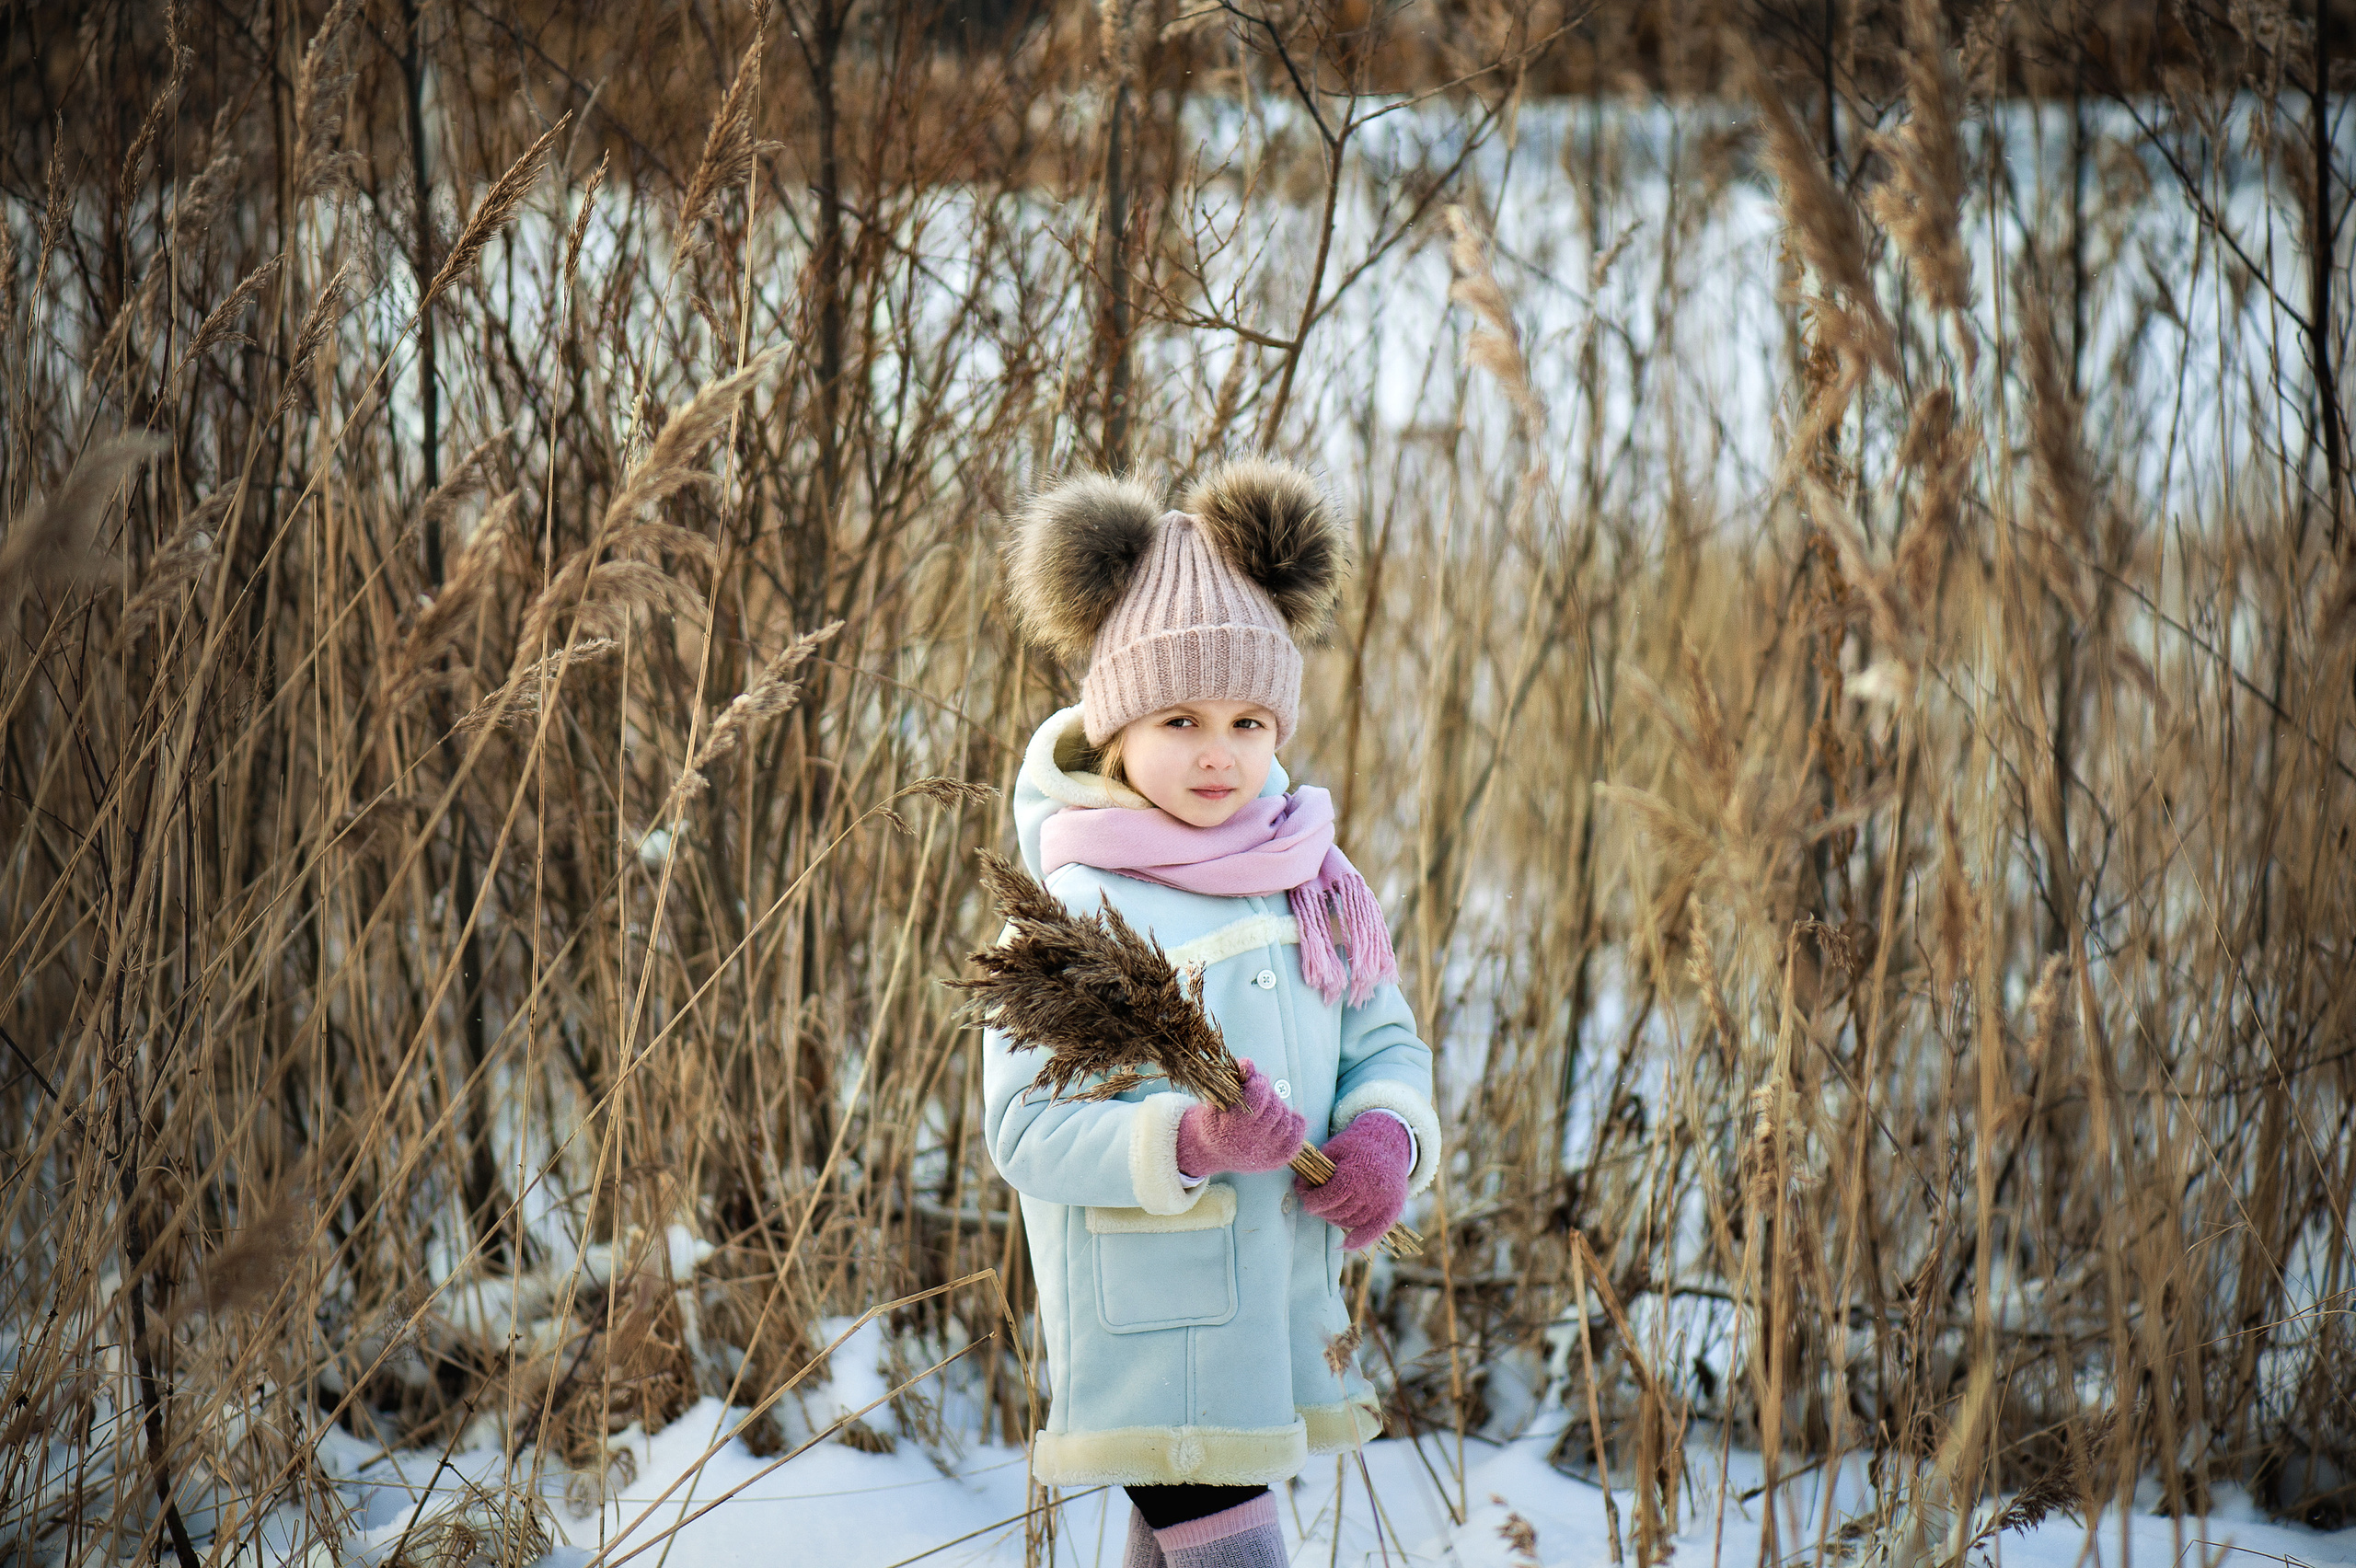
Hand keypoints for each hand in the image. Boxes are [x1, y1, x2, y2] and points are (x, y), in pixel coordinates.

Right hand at [1175, 1061, 1306, 1177]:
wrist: (1212, 1153)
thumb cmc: (1214, 1121)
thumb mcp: (1215, 1100)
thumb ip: (1231, 1080)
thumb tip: (1249, 1064)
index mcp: (1230, 1128)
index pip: (1257, 1098)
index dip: (1257, 1084)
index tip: (1251, 1081)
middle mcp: (1250, 1144)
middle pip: (1273, 1109)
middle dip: (1268, 1095)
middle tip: (1257, 1093)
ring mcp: (1265, 1153)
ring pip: (1285, 1120)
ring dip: (1278, 1107)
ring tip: (1265, 1106)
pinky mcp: (1277, 1158)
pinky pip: (1297, 1134)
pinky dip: (1293, 1121)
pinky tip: (1280, 1117)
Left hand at [1295, 1113, 1411, 1249]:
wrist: (1387, 1142)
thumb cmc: (1354, 1146)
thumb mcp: (1334, 1149)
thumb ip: (1317, 1169)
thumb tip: (1299, 1187)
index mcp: (1356, 1172)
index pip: (1330, 1195)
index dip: (1314, 1200)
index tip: (1305, 1200)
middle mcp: (1371, 1190)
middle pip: (1339, 1211)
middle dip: (1322, 1210)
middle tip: (1313, 1205)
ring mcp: (1384, 1201)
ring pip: (1352, 1221)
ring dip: (1335, 1219)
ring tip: (1328, 1210)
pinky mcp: (1392, 1208)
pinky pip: (1375, 1231)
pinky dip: (1360, 1240)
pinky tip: (1345, 1245)